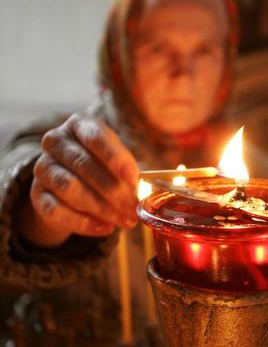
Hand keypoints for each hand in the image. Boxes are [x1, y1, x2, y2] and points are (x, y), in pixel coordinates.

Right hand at [26, 114, 138, 244]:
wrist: (69, 183)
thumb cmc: (102, 165)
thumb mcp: (117, 160)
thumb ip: (128, 172)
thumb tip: (145, 191)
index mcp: (80, 125)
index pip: (96, 138)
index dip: (116, 158)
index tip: (134, 178)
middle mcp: (57, 142)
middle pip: (84, 165)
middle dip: (113, 190)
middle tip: (134, 207)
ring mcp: (43, 167)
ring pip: (70, 188)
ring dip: (101, 207)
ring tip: (124, 220)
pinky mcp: (37, 194)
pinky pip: (58, 211)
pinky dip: (84, 222)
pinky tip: (105, 227)